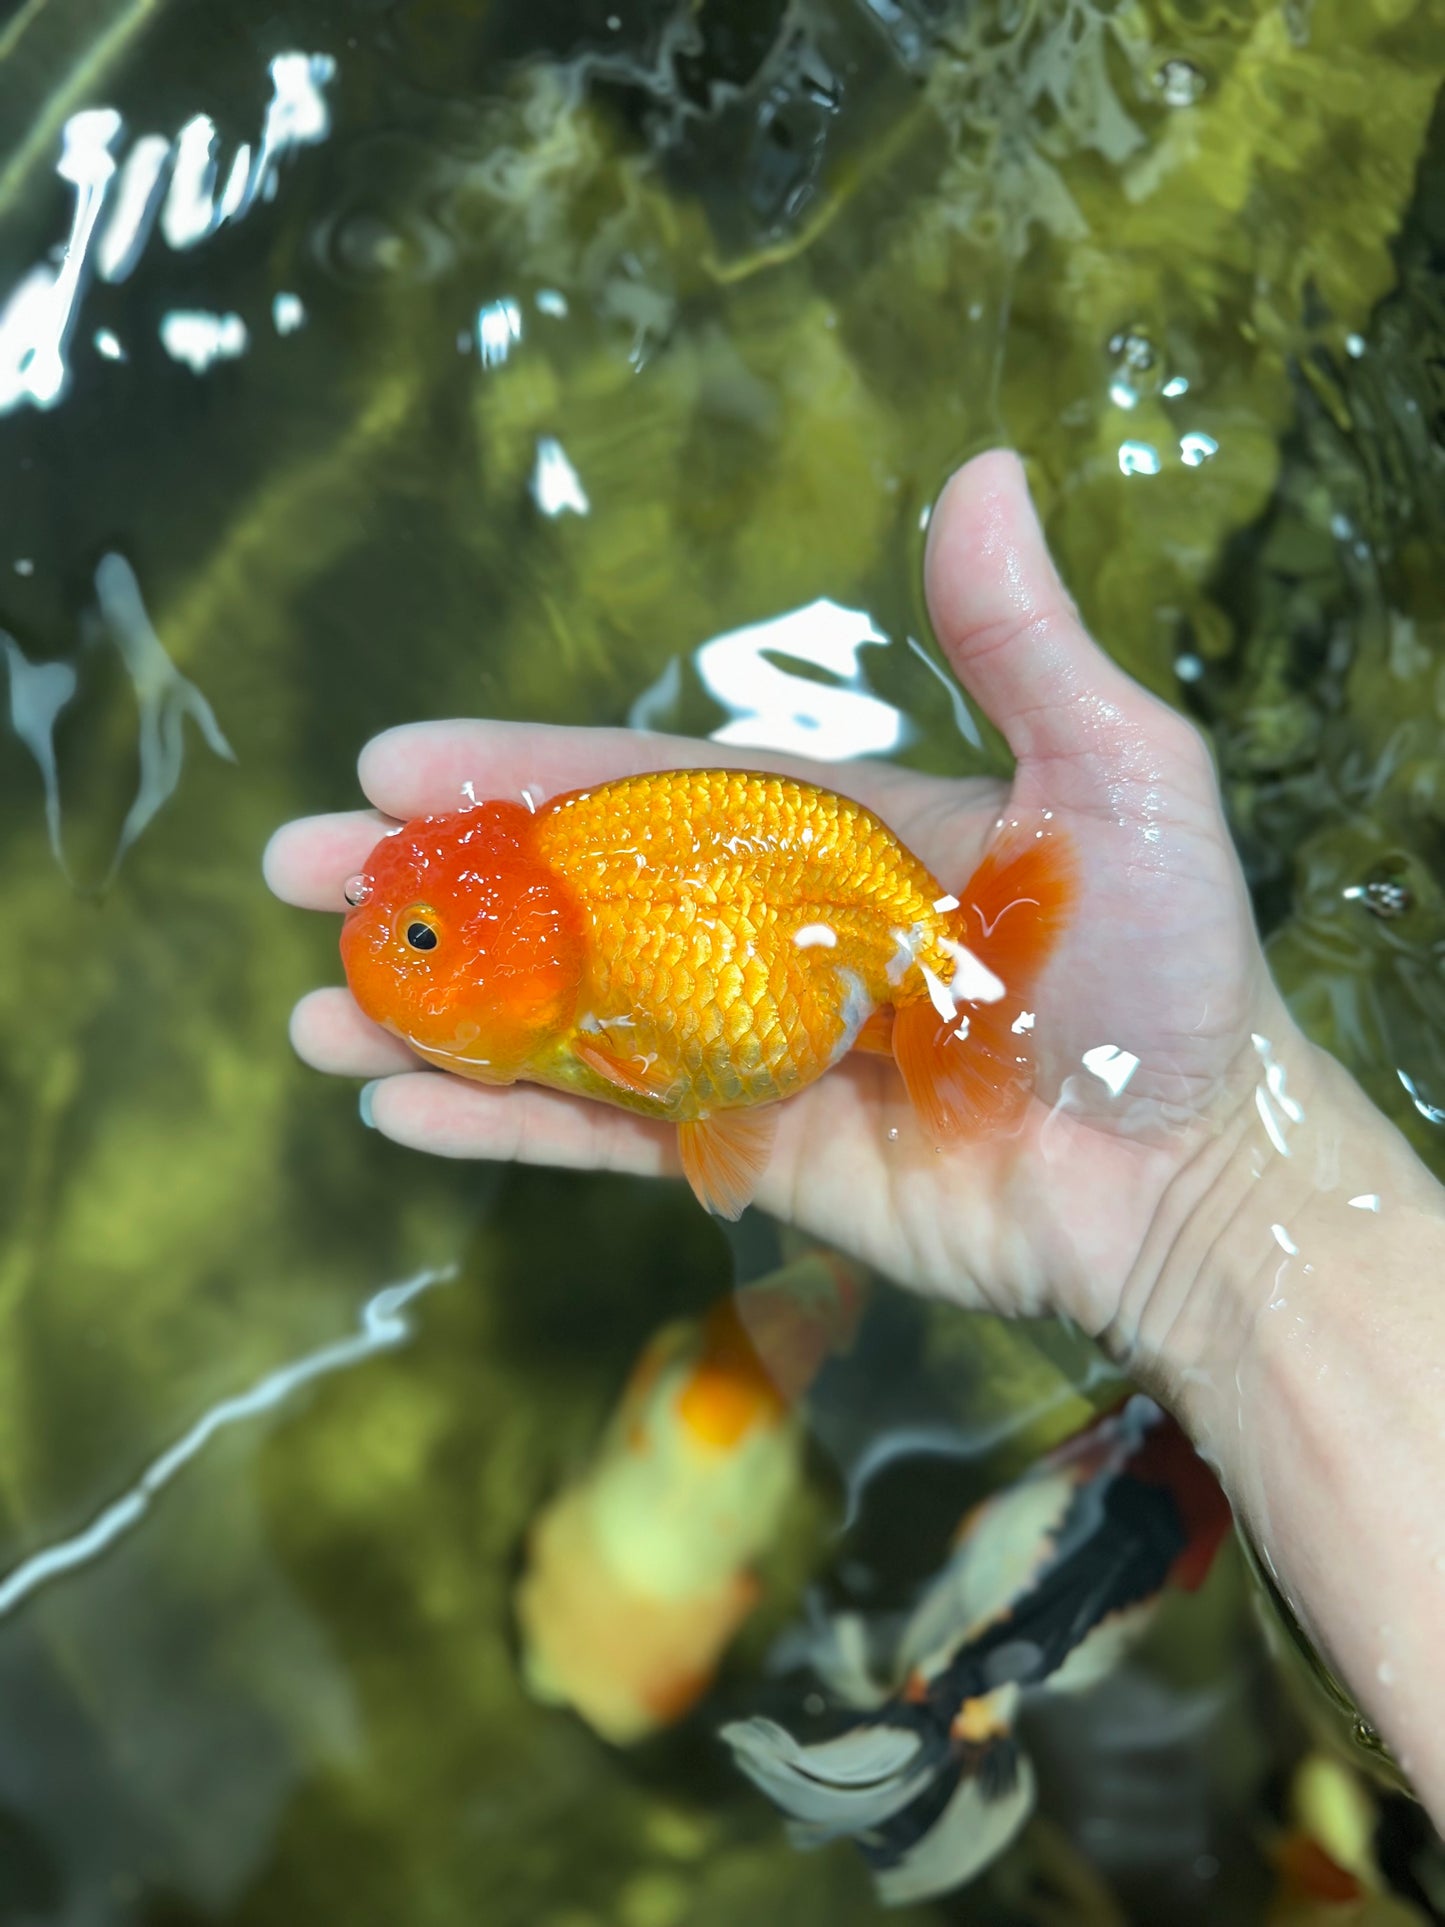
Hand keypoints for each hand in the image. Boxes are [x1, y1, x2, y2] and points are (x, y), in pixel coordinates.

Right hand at [263, 451, 1279, 1343]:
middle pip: (569, 901)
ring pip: (563, 1024)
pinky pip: (606, 1136)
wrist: (1187, 1174)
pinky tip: (400, 1113)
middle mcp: (771, 938)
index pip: (641, 788)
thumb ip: (1020, 644)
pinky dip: (503, 1127)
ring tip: (316, 1011)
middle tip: (293, 873)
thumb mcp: (1114, 776)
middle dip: (434, 889)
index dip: (515, 771)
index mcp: (829, 837)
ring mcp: (751, 1053)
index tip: (389, 765)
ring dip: (440, 1017)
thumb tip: (984, 468)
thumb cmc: (1157, 968)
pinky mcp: (751, 1156)